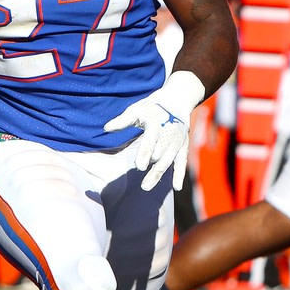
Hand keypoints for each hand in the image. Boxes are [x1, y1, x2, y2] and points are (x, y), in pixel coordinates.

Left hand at [103, 70, 204, 189]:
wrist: (176, 102)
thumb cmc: (151, 108)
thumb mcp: (136, 110)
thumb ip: (122, 121)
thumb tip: (106, 129)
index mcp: (157, 124)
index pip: (151, 141)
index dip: (145, 154)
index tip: (138, 166)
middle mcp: (169, 134)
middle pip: (159, 154)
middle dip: (150, 163)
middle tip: (140, 176)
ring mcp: (177, 142)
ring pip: (168, 161)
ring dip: (157, 174)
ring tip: (145, 187)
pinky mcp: (183, 148)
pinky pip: (182, 163)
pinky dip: (180, 175)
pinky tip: (177, 188)